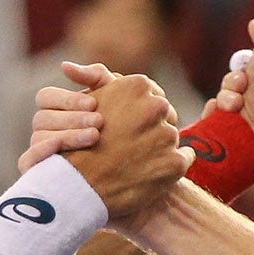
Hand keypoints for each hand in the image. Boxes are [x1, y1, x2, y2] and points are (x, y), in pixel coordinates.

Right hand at [57, 65, 188, 222]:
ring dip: (160, 147)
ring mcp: (168, 135)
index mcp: (137, 85)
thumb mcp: (84, 102)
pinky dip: (173, 164)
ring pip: (172, 137)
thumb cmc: (78, 142)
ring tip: (135, 161)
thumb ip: (94, 79)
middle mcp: (157, 106)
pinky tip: (151, 171)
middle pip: (165, 114)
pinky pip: (185, 157)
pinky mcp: (175, 163)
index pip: (152, 94)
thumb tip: (68, 66)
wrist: (77, 188)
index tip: (124, 126)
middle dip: (152, 127)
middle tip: (130, 145)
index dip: (138, 111)